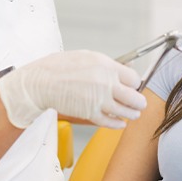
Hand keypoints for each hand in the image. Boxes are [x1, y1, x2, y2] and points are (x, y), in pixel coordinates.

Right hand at [0, 50, 146, 128]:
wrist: (41, 82)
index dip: (135, 83)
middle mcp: (106, 83)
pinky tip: (121, 122)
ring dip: (131, 114)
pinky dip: (117, 124)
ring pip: (125, 111)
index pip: (134, 78)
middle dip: (139, 101)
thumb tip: (125, 70)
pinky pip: (110, 122)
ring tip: (134, 114)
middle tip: (140, 103)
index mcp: (106, 66)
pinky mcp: (89, 113)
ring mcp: (98, 100)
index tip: (134, 86)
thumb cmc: (61, 66)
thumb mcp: (89, 56)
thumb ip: (108, 65)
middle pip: (134, 97)